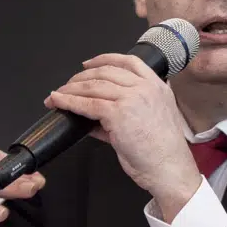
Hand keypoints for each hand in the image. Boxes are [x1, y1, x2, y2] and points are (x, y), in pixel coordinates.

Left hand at [46, 53, 199, 219]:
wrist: (169, 167)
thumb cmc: (163, 152)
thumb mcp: (150, 121)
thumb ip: (126, 112)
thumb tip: (95, 115)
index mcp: (158, 87)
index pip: (130, 61)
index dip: (104, 59)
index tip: (89, 64)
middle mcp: (146, 88)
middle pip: (106, 71)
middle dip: (81, 77)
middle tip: (67, 85)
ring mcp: (132, 98)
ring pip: (93, 85)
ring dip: (71, 89)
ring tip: (58, 95)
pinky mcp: (118, 113)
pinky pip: (87, 103)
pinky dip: (69, 101)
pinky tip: (58, 101)